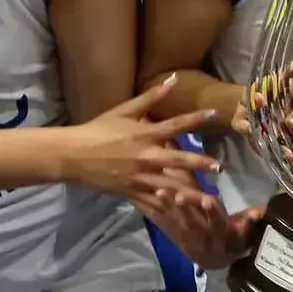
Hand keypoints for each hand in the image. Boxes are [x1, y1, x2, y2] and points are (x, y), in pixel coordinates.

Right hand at [62, 75, 219, 198]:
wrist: (73, 155)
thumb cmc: (98, 129)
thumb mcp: (124, 110)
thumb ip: (151, 97)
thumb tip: (174, 79)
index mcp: (144, 134)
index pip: (175, 124)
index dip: (195, 118)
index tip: (213, 114)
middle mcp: (145, 156)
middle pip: (179, 160)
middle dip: (200, 163)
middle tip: (219, 167)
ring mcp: (139, 176)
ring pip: (169, 185)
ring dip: (190, 191)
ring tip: (208, 197)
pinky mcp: (132, 191)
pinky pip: (153, 201)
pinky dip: (168, 206)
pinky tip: (183, 212)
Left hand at [136, 178, 263, 271]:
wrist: (214, 262)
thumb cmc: (234, 241)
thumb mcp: (245, 235)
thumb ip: (250, 223)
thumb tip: (259, 212)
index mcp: (223, 237)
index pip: (218, 224)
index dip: (214, 214)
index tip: (209, 199)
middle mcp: (203, 240)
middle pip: (194, 224)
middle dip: (187, 210)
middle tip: (179, 195)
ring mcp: (187, 240)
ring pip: (177, 224)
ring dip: (168, 208)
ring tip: (160, 192)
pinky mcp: (175, 238)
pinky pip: (166, 225)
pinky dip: (158, 213)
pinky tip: (151, 198)